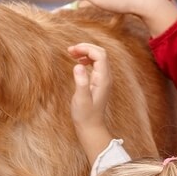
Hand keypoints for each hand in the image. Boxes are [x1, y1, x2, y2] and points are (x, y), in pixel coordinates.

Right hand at [68, 43, 114, 164]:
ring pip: (98, 57)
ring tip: (71, 54)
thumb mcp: (81, 100)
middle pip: (100, 53)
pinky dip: (87, 59)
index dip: (86, 48)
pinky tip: (78, 62)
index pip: (100, 55)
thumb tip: (78, 65)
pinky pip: (96, 64)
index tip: (71, 51)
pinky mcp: (99, 82)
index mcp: (103, 79)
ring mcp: (104, 79)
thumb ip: (81, 82)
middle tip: (70, 50)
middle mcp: (106, 77)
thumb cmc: (85, 115)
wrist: (91, 127)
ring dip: (86, 52)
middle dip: (86, 48)